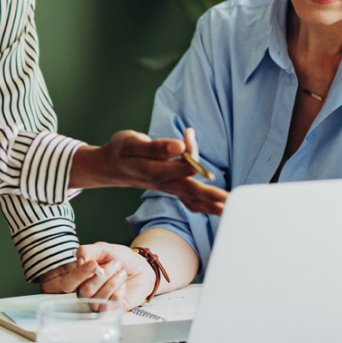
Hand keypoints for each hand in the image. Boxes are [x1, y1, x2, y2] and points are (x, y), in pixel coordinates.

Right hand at [38, 243, 156, 309]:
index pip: (68, 283)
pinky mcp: (111, 310)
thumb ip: (88, 251)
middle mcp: (86, 292)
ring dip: (113, 283)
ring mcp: (98, 303)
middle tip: (116, 264)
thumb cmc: (122, 259)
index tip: (94, 264)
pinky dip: (118, 294)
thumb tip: (78, 259)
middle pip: (84, 291)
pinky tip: (123, 286)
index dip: (80, 274)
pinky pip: (108, 308)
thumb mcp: (105, 249)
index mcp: (80, 277)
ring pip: (97, 300)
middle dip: (103, 276)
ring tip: (122, 273)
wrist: (142, 267)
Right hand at [69, 129, 226, 216]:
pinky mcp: (172, 189)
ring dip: (212, 205)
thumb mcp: (132, 142)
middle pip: (192, 191)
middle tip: (230, 201)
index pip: (181, 166)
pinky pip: (191, 201)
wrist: (111, 167)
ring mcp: (169, 189)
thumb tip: (179, 147)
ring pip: (193, 200)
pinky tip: (220, 208)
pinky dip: (205, 205)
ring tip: (230, 209)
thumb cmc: (121, 150)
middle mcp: (164, 184)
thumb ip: (155, 147)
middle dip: (211, 196)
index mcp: (154, 171)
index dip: (190, 151)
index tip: (188, 132)